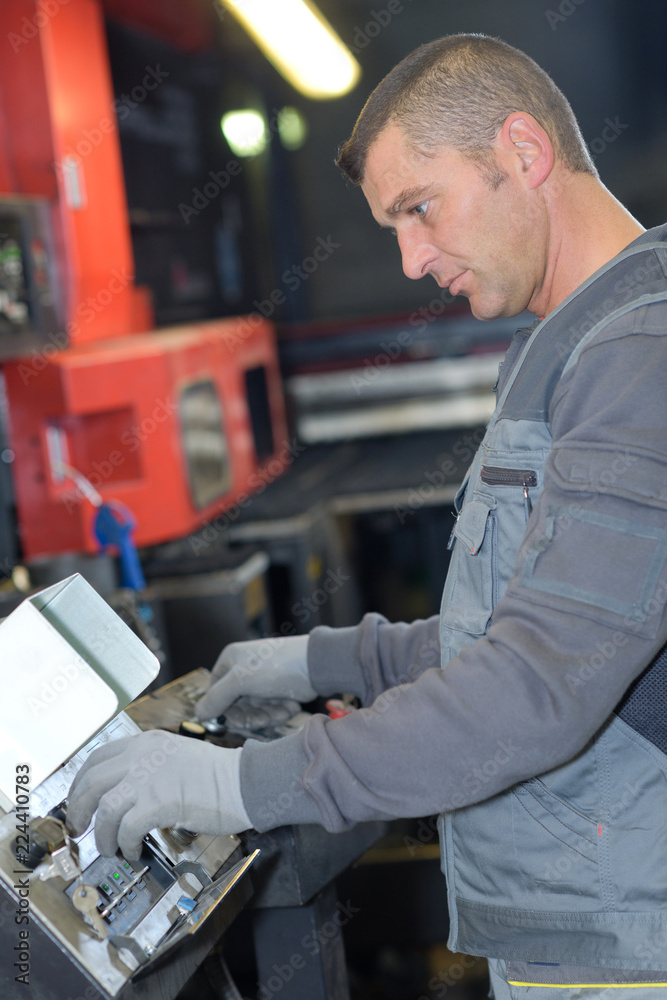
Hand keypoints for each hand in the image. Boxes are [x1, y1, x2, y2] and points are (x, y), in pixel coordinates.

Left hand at [67, 729, 250, 859]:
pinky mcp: (160, 802)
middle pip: (91, 783)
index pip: (97, 758)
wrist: (245, 781)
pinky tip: (135, 852)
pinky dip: (125, 845)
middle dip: (78, 811)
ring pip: (104, 809)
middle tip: (79, 829)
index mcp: (146, 742)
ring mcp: (150, 778)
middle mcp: (142, 756)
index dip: (80, 783)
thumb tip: (120, 795)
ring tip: (109, 848)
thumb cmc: (217, 776)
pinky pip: (126, 829)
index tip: (77, 800)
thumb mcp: (174, 756)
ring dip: (101, 835)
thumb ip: (147, 766)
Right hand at [195, 635, 314, 720]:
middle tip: (263, 719)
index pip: (216, 693)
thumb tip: (199, 714)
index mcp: (231, 661)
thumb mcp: (240, 681)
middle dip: (251, 715)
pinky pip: (272, 708)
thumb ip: (216, 698)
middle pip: (237, 705)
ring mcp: (263, 680)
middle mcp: (245, 669)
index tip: (235, 722)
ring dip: (268, 715)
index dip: (224, 711)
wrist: (316, 665)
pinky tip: (291, 704)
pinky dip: (281, 710)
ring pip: (256, 710)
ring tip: (281, 711)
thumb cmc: (275, 667)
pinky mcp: (279, 689)